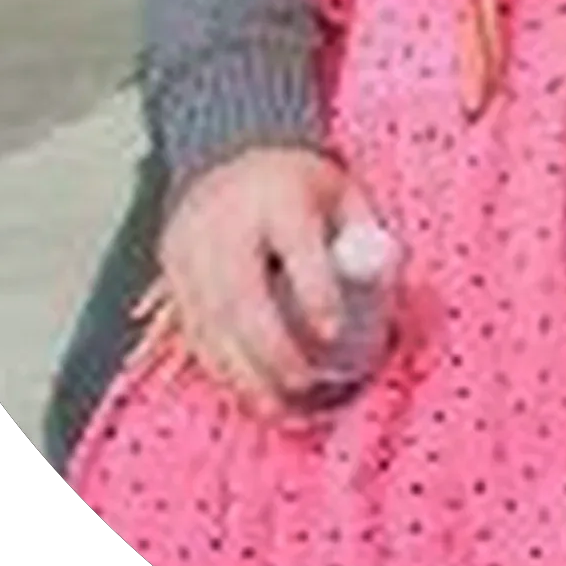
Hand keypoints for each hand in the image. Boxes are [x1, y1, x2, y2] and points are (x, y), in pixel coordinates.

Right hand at [142, 146, 379, 421]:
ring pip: (210, 324)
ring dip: (244, 376)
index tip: (334, 332)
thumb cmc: (298, 183)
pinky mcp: (173, 276)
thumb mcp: (341, 191)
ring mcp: (191, 251)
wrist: (226, 154)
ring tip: (280, 411)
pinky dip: (220, 369)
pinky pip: (192, 332)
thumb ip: (366, 234)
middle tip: (305, 384)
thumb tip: (392, 284)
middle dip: (273, 350)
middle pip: (242, 296)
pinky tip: (248, 394)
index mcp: (278, 196)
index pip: (295, 246)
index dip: (314, 291)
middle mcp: (226, 224)